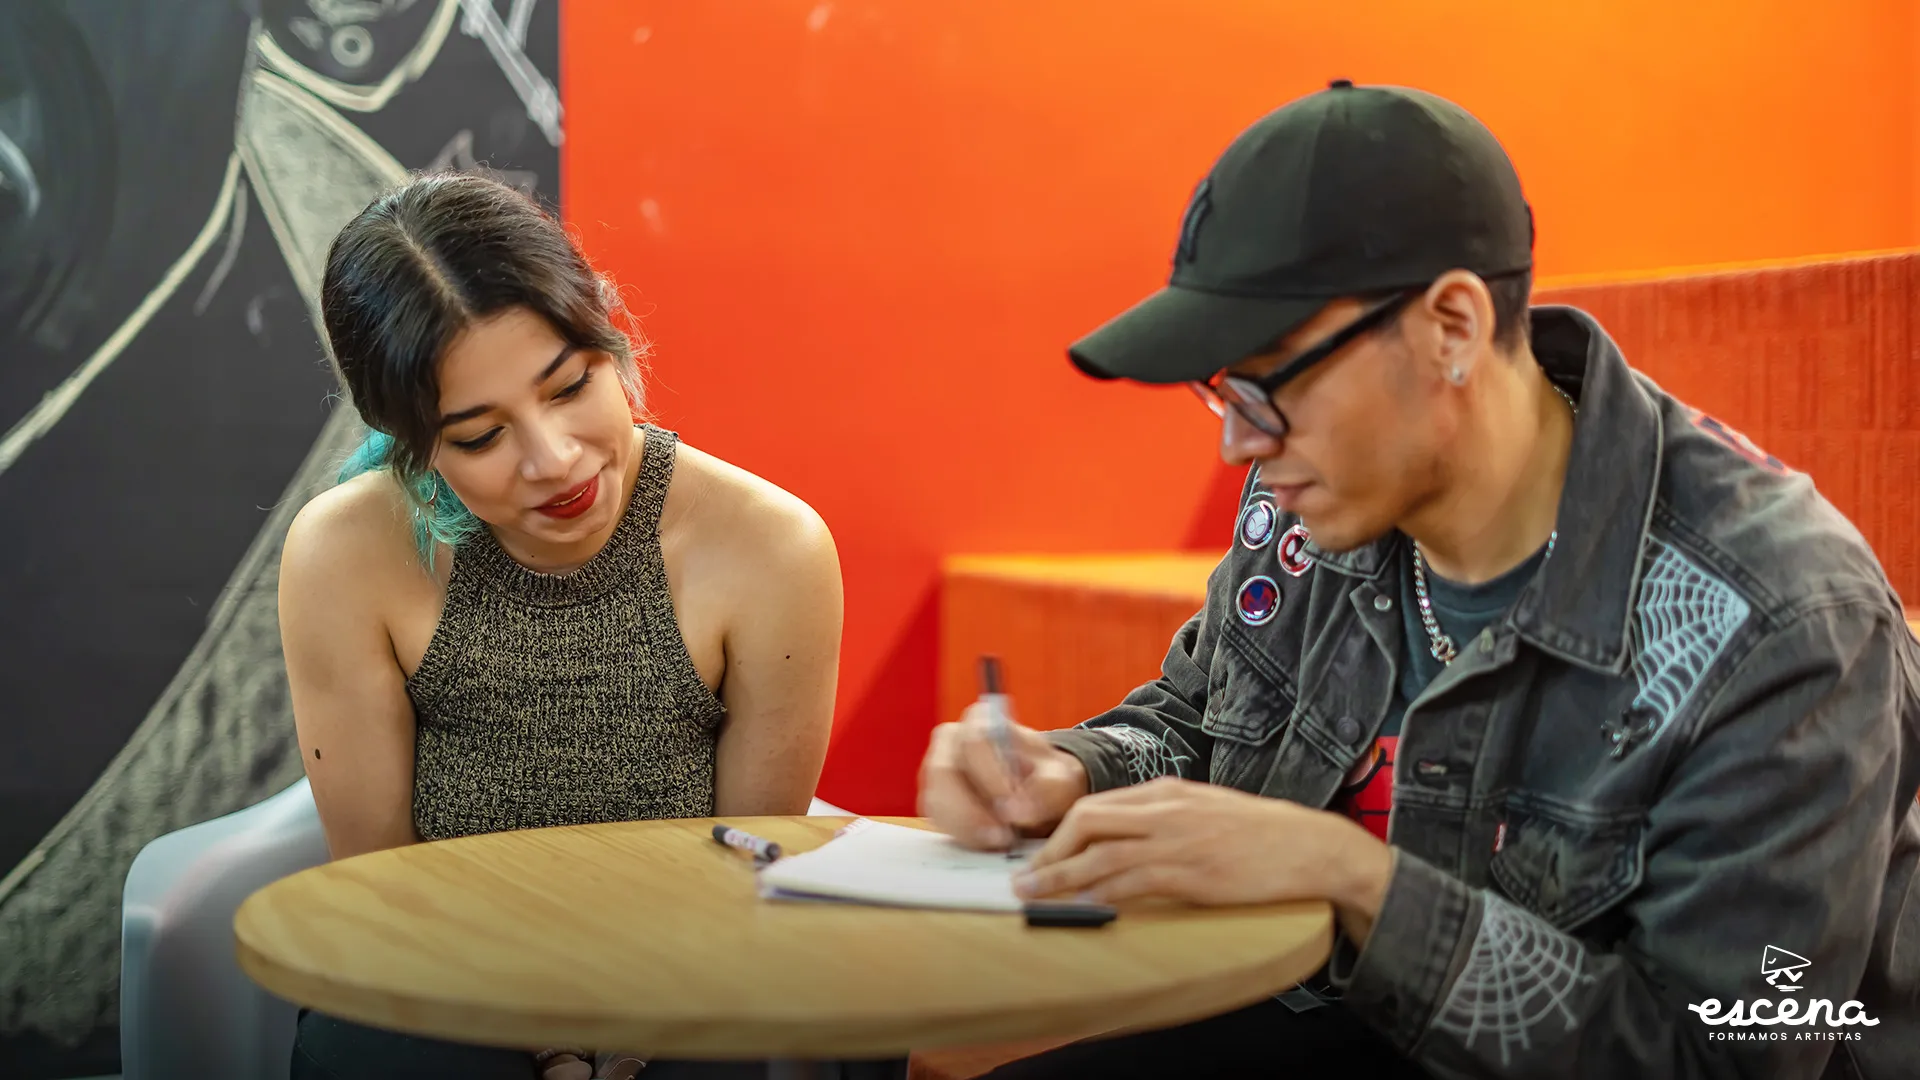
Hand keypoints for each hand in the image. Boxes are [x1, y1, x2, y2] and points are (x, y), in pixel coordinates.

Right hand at [918, 702, 1090, 849]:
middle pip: (944, 773)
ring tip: (999, 842)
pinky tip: (987, 843)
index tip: (1012, 808)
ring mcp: (938, 771)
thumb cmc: (1048, 777)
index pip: (975, 743)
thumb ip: (1047, 789)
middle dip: (971, 810)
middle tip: (1002, 836)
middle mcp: (952, 742)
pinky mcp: (935, 800)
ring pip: (936, 800)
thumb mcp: (1061, 779)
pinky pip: (937, 820)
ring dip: (966, 827)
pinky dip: (961, 836)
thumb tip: (1018, 812)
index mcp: (981, 721)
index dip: (990, 777)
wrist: (1042, 794)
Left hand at [1012, 777, 1397, 942]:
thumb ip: (1165, 819)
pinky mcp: (1190, 871)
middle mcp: (1164, 808)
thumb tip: (1124, 840)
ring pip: (1100, 855)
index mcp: (1166, 791)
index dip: (1060, 831)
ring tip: (1034, 897)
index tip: (1042, 854)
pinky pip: (1130, 883)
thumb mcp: (1205, 811)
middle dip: (1050, 851)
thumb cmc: (1259, 834)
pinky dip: (1099, 896)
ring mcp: (1175, 839)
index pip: (1096, 804)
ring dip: (1060, 878)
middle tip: (1028, 879)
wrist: (1308, 847)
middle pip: (1087, 820)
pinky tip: (1082, 908)